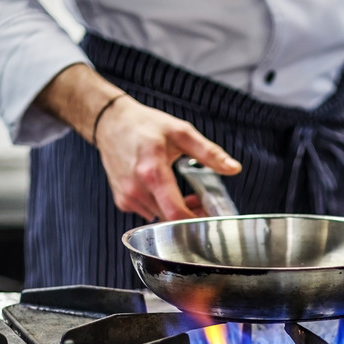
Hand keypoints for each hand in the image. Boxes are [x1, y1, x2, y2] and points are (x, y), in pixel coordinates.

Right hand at [95, 96, 239, 220]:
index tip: (210, 217)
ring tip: (185, 195)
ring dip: (174, 212)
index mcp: (152, 172)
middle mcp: (136, 189)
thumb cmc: (144, 125)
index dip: (196, 221)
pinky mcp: (122, 201)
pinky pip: (147, 213)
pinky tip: (165, 193)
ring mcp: (127, 197)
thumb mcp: (181, 132)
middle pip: (170, 219)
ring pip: (159, 219)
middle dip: (190, 215)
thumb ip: (209, 153)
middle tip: (202, 202)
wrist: (110, 123)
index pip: (176, 213)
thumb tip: (233, 168)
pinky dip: (160, 208)